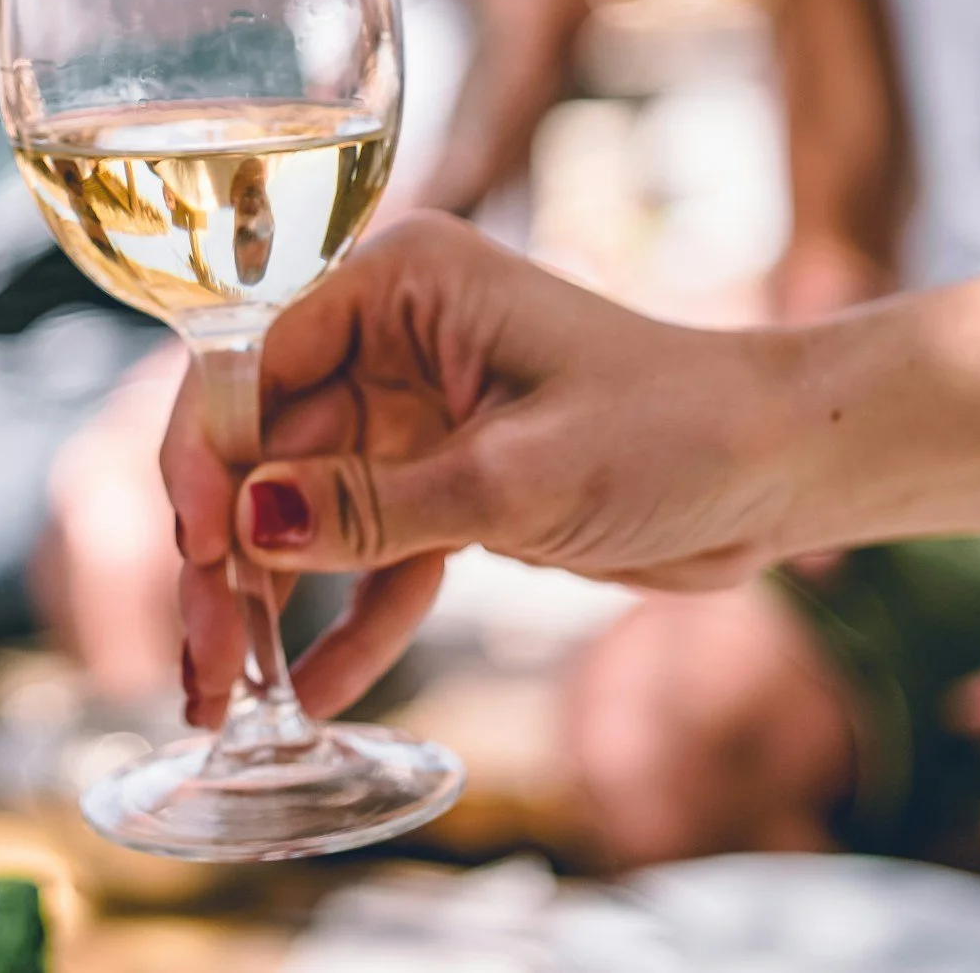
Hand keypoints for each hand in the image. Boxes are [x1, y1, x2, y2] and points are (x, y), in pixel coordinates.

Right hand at [166, 214, 800, 725]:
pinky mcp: (443, 482)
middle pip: (262, 446)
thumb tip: (247, 527)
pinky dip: (343, 622)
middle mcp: (388, 337)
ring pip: (300, 509)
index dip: (207, 458)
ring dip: (265, 601)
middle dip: (224, 553)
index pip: (253, 362)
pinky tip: (308, 695)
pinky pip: (367, 554)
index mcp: (397, 284)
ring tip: (223, 695)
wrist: (783, 471)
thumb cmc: (675, 431)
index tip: (197, 552)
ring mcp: (410, 413)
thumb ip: (374, 505)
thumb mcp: (517, 476)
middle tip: (200, 657)